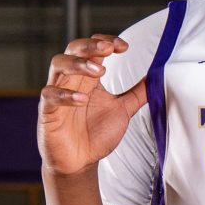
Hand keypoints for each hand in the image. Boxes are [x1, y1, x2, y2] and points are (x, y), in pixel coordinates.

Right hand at [37, 35, 145, 177]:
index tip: (124, 47)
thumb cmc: (96, 135)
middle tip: (108, 49)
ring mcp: (58, 93)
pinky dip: (65, 95)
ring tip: (99, 71)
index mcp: (88, 76)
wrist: (79, 163)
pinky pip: (50, 95)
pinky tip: (82, 99)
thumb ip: (137, 93)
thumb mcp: (123, 111)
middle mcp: (71, 80)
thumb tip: (156, 77)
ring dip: (78, 64)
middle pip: (73, 49)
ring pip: (59, 65)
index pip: (92, 47)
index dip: (106, 41)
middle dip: (90, 46)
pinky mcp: (48, 112)